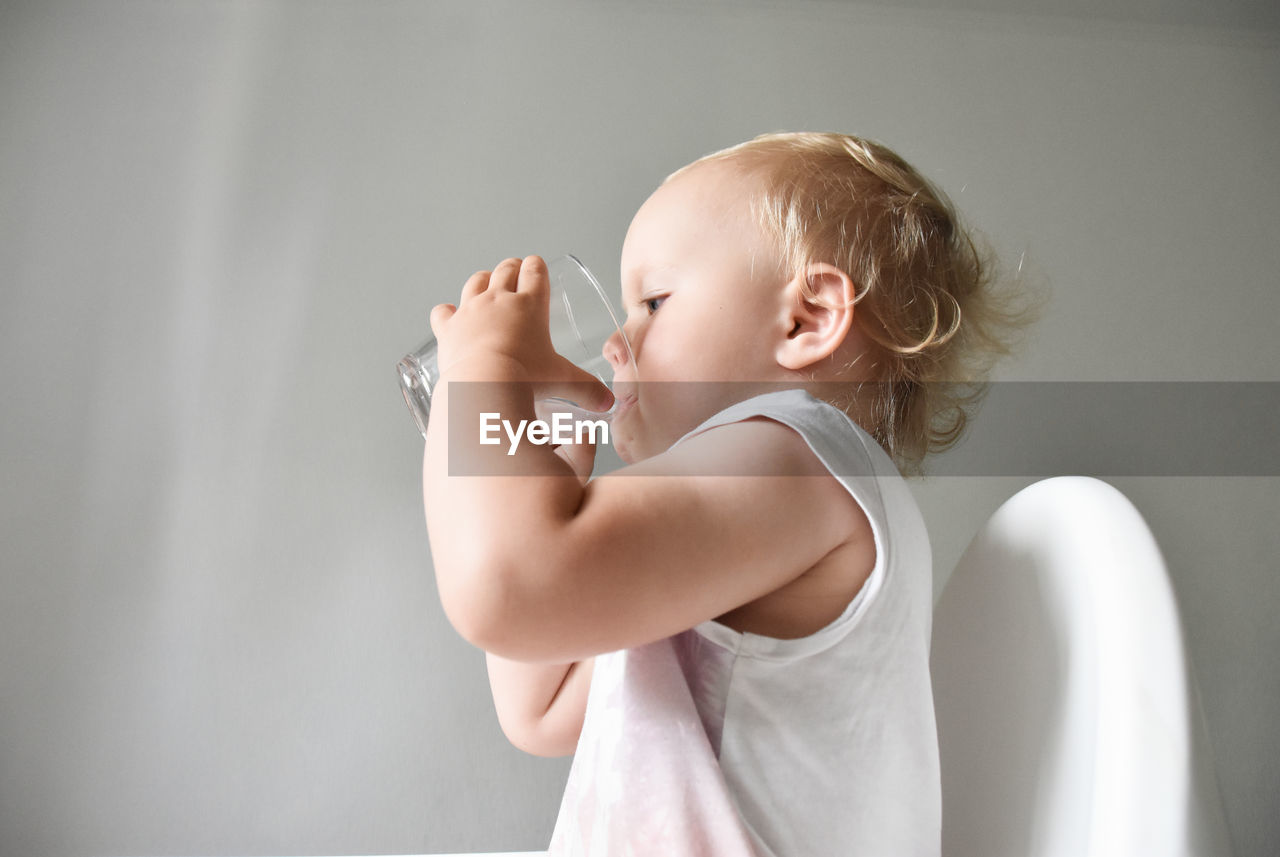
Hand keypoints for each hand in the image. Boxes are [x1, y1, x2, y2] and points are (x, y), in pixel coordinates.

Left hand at [429, 256, 613, 411]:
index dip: (536, 266)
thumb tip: (607, 403)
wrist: (482, 386)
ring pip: (476, 281)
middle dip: (512, 268)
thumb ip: (587, 390)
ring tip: (486, 284)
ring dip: (483, 280)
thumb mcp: (562, 381)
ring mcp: (470, 310)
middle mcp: (499, 299)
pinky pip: (443, 311)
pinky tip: (450, 316)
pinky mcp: (448, 327)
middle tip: (516, 272)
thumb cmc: (524, 379)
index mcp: (531, 304)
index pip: (535, 270)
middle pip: (505, 269)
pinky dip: (447, 312)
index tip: (536, 266)